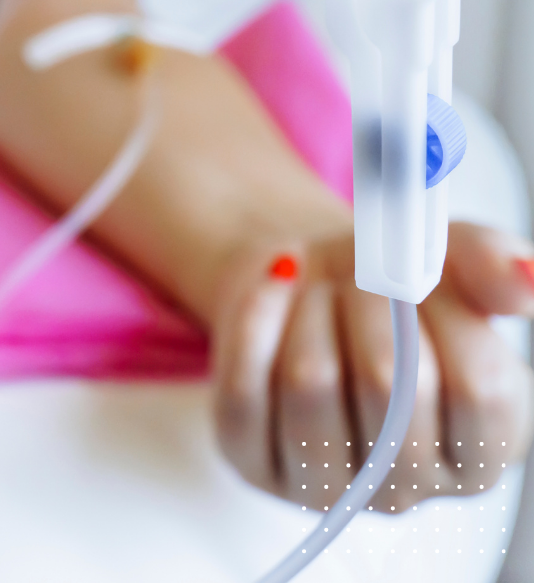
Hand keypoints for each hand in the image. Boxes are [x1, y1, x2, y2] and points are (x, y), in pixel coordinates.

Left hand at [211, 222, 533, 511]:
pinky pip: (242, 390)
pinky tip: (271, 288)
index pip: (481, 391)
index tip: (421, 277)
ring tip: (316, 289)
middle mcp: (407, 486)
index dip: (446, 317)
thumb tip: (524, 273)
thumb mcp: (446, 262)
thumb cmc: (382, 289)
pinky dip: (253, 320)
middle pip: (387, 386)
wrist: (303, 285)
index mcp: (481, 448)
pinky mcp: (251, 461)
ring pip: (309, 384)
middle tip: (359, 274)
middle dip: (367, 303)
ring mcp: (325, 485)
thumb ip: (491, 264)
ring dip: (309, 310)